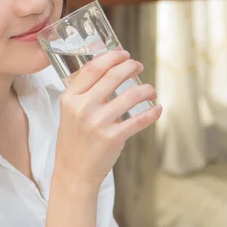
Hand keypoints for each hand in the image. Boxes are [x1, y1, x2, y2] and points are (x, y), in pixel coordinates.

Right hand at [52, 50, 161, 192]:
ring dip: (146, 89)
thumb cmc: (74, 140)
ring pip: (131, 95)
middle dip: (131, 66)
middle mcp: (83, 107)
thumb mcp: (69, 112)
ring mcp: (98, 123)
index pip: (93, 68)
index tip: (124, 54)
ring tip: (150, 91)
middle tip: (138, 66)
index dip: (112, 57)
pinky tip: (157, 109)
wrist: (73, 172)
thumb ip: (84, 92)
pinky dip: (153, 112)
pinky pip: (140, 119)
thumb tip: (108, 68)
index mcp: (70, 97)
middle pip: (114, 76)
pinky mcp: (113, 137)